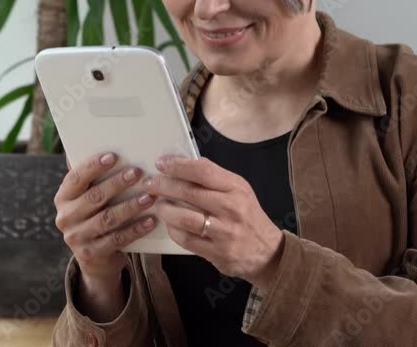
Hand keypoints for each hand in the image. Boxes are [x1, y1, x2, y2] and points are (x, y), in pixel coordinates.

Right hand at [54, 151, 158, 282]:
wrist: (95, 258)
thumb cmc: (96, 216)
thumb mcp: (88, 198)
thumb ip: (94, 178)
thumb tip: (107, 144)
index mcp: (64, 197)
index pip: (76, 178)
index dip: (93, 166)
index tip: (113, 156)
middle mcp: (66, 217)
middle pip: (94, 197)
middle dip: (117, 183)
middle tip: (138, 172)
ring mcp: (76, 237)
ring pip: (107, 219)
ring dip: (130, 206)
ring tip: (150, 196)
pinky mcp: (91, 254)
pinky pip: (117, 239)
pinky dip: (135, 229)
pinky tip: (151, 220)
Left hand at [145, 155, 284, 288]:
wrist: (267, 251)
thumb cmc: (248, 216)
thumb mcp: (239, 190)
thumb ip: (214, 178)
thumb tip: (183, 164)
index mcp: (236, 188)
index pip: (203, 170)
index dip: (178, 165)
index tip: (161, 163)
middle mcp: (231, 208)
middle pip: (190, 192)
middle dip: (164, 185)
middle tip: (150, 184)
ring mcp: (224, 232)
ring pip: (184, 217)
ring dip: (165, 209)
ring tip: (157, 205)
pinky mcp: (217, 252)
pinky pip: (186, 239)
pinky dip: (173, 230)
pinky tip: (169, 224)